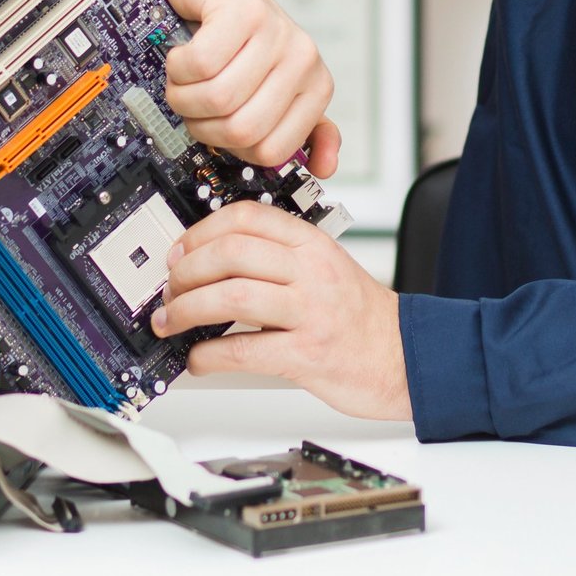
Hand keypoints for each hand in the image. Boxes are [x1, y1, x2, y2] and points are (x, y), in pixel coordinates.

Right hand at [148, 0, 339, 175]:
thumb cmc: (238, 36)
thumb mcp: (275, 85)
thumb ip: (300, 127)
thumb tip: (325, 168)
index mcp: (315, 87)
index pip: (271, 151)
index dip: (231, 146)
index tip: (220, 124)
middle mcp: (303, 60)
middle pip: (242, 130)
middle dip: (203, 123)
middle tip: (195, 100)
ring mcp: (275, 33)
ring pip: (218, 99)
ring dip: (185, 95)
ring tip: (187, 77)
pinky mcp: (242, 11)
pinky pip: (199, 65)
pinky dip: (179, 67)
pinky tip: (183, 54)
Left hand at [151, 201, 411, 420]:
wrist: (406, 356)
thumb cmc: (361, 317)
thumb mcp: (327, 267)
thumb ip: (280, 257)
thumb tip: (213, 262)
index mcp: (312, 243)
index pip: (247, 216)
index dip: (200, 231)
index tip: (179, 251)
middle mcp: (311, 271)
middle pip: (230, 253)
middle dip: (185, 273)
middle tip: (169, 291)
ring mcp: (311, 311)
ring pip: (231, 297)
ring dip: (187, 311)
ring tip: (171, 323)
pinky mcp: (308, 354)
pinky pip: (244, 350)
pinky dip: (209, 355)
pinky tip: (198, 358)